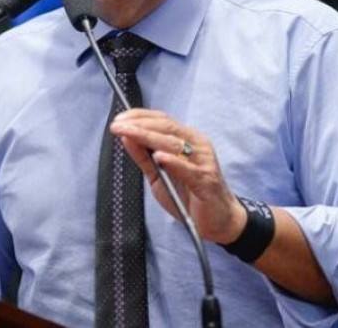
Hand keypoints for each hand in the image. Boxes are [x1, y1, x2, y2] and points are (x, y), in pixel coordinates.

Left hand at [109, 109, 245, 243]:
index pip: (162, 121)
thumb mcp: (159, 175)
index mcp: (187, 140)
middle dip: (139, 125)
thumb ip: (144, 157)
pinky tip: (159, 157)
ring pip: (175, 144)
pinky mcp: (207, 181)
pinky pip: (189, 169)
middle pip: (167, 128)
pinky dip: (174, 162)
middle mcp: (197, 145)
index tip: (118, 120)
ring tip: (129, 134)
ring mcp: (203, 161)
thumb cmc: (189, 195)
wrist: (219, 220)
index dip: (139, 117)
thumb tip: (125, 137)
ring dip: (149, 137)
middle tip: (118, 126)